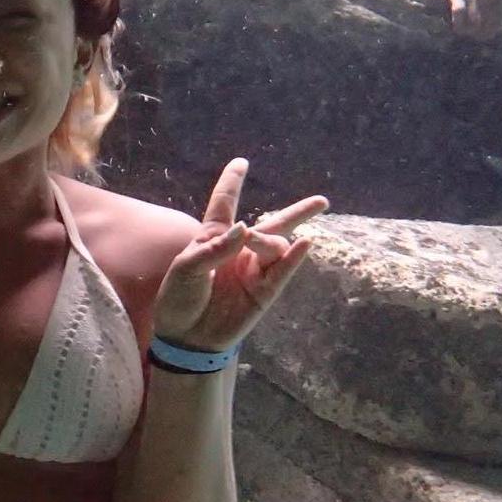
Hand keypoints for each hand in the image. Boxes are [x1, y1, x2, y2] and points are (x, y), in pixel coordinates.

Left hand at [152, 157, 328, 350]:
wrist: (186, 339)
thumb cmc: (179, 300)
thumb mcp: (186, 270)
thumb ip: (215, 248)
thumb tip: (245, 228)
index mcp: (214, 238)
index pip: (225, 204)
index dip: (232, 183)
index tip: (241, 163)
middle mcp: (239, 251)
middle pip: (272, 224)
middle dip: (298, 212)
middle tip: (322, 201)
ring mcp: (254, 271)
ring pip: (275, 245)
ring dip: (268, 239)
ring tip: (254, 241)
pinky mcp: (263, 293)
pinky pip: (282, 272)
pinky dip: (294, 258)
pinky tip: (307, 242)